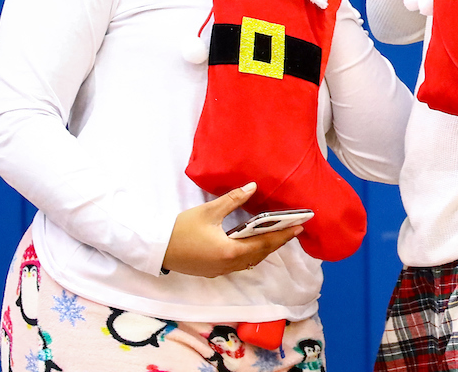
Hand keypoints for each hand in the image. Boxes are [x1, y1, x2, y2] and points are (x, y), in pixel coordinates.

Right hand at [162, 182, 302, 277]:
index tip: (299, 228)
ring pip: (250, 261)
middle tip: (293, 230)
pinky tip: (252, 244)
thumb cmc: (181, 229)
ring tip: (276, 235)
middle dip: (277, 242)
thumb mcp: (208, 211)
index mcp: (230, 251)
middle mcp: (228, 265)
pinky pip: (239, 263)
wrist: (157, 248)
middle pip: (260, 255)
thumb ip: (233, 199)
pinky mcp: (213, 271)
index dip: (282, 236)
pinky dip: (250, 254)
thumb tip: (253, 187)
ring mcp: (220, 270)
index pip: (264, 244)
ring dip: (264, 249)